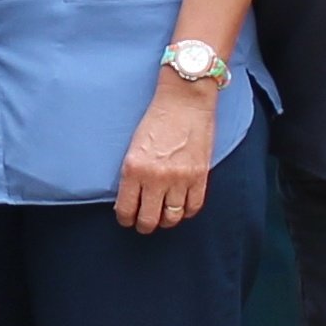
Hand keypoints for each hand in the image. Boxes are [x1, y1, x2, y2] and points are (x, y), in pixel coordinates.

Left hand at [114, 78, 217, 234]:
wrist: (185, 100)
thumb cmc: (157, 119)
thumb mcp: (134, 146)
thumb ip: (132, 174)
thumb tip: (131, 199)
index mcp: (134, 169)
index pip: (126, 209)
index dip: (125, 219)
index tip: (127, 219)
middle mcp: (156, 177)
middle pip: (149, 220)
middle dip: (144, 225)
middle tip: (144, 223)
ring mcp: (180, 178)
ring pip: (172, 217)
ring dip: (166, 221)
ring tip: (163, 216)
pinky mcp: (200, 176)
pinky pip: (193, 207)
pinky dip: (187, 212)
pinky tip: (181, 207)